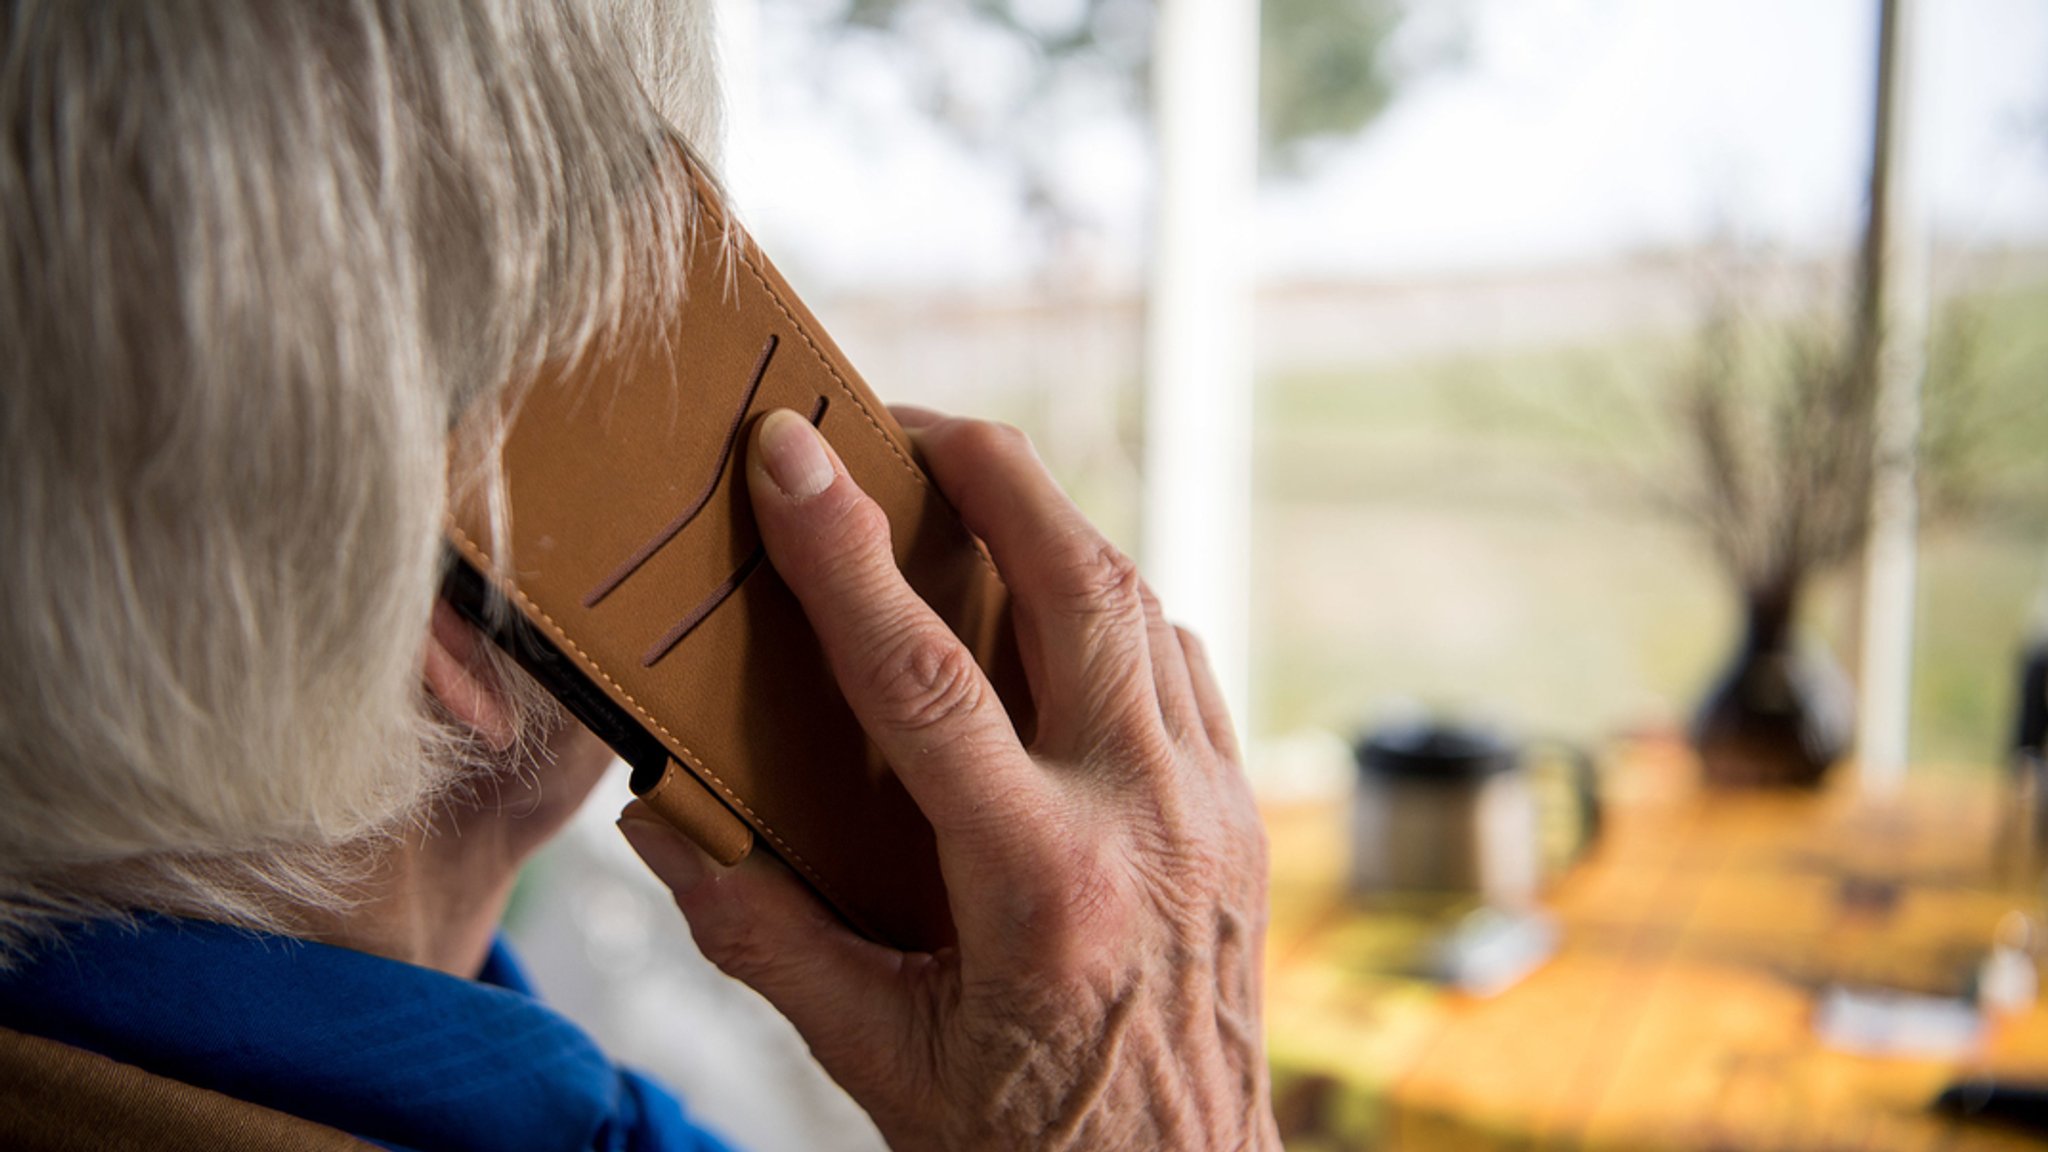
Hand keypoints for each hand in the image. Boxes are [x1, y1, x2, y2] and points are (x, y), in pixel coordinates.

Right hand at [619, 407, 1276, 1150]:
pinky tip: (1057, 604)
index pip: (923, 675)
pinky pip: (1182, 662)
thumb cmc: (1029, 1148)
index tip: (786, 450)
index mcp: (1040, 885)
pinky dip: (1116, 604)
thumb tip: (664, 824)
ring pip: (1143, 604)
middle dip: (991, 470)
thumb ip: (764, 936)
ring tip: (970, 489)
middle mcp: (1145, 821)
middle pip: (1078, 583)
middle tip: (903, 420)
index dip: (842, 549)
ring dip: (1055, 524)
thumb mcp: (875, 1060)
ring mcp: (1211, 809)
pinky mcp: (1241, 815)